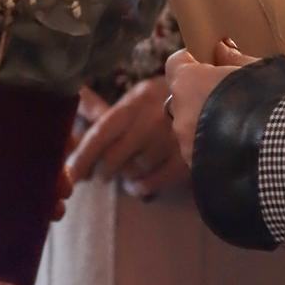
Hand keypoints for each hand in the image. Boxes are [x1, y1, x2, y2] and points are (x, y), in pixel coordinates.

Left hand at [66, 76, 189, 200]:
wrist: (215, 104)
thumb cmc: (166, 102)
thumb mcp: (136, 97)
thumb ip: (103, 108)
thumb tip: (75, 98)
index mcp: (135, 103)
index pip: (101, 132)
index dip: (82, 156)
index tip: (69, 174)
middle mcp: (150, 122)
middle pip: (113, 158)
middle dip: (103, 170)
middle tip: (103, 171)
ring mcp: (170, 143)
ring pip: (132, 173)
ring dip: (124, 177)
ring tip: (127, 171)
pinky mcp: (186, 161)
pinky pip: (151, 184)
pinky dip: (140, 187)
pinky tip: (139, 183)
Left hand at [165, 39, 255, 166]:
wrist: (279, 150)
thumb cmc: (267, 101)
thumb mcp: (256, 69)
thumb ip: (233, 58)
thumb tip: (221, 50)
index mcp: (188, 82)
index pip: (175, 63)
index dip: (192, 62)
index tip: (209, 63)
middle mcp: (179, 113)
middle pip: (181, 96)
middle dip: (199, 94)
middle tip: (226, 95)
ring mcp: (186, 143)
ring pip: (190, 126)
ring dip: (205, 122)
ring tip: (237, 126)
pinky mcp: (196, 166)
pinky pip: (200, 150)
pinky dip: (212, 146)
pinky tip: (237, 146)